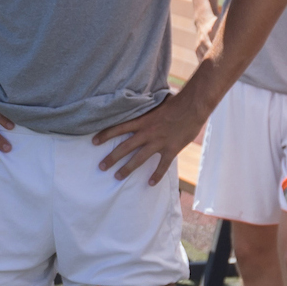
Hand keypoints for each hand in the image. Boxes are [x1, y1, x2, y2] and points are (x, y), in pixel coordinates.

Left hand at [92, 89, 210, 184]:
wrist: (193, 107)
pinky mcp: (171, 149)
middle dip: (111, 158)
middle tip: (101, 167)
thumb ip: (147, 108)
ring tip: (117, 177)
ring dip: (127, 169)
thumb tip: (140, 102)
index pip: (119, 128)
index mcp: (142, 121)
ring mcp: (158, 142)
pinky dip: (156, 175)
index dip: (105, 135)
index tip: (93, 142)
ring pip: (138, 159)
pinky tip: (150, 184)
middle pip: (125, 147)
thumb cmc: (176, 102)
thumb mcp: (157, 103)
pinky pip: (162, 166)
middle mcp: (147, 133)